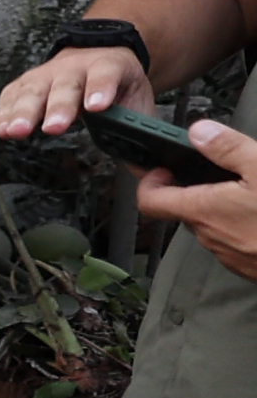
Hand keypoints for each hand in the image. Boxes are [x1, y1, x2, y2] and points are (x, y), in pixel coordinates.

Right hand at [0, 38, 152, 138]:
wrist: (99, 56)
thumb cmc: (117, 85)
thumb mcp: (137, 100)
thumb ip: (141, 131)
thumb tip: (148, 171)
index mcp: (109, 66)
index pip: (106, 74)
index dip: (101, 89)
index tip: (97, 107)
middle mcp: (76, 67)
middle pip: (66, 86)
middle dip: (59, 107)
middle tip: (54, 128)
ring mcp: (48, 73)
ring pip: (34, 90)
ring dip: (24, 111)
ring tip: (17, 132)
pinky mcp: (26, 82)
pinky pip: (12, 95)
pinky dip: (5, 112)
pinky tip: (2, 129)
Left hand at [134, 116, 256, 283]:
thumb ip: (229, 149)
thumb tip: (199, 132)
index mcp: (204, 211)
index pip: (150, 200)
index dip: (150, 181)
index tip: (164, 167)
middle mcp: (209, 236)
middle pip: (185, 210)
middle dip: (195, 189)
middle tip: (216, 171)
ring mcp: (228, 254)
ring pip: (212, 225)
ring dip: (222, 207)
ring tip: (247, 189)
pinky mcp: (247, 265)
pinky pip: (234, 240)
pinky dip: (241, 224)